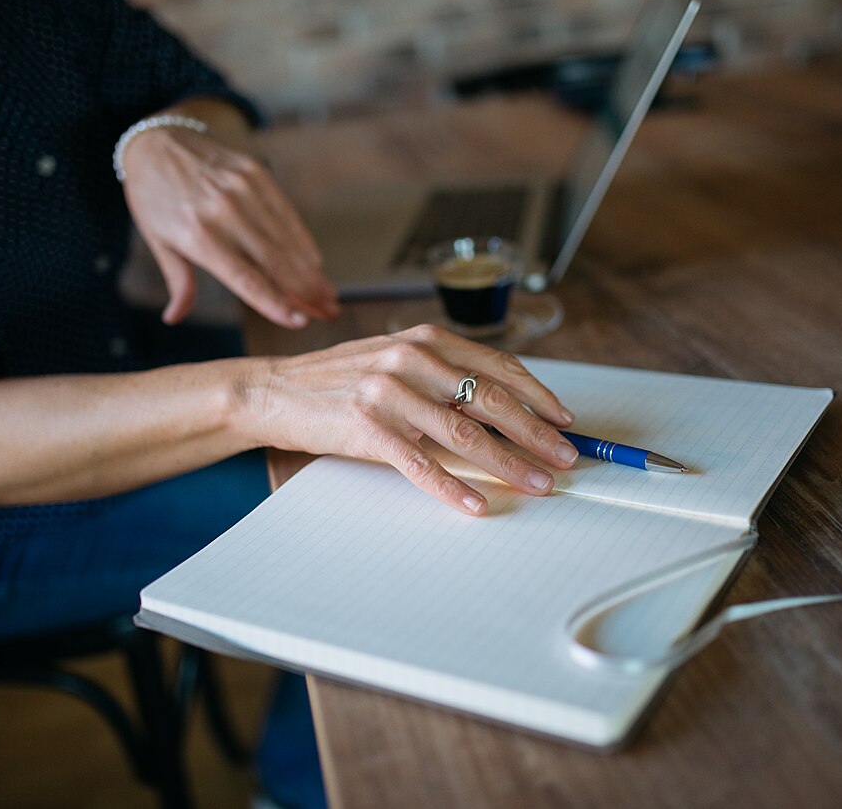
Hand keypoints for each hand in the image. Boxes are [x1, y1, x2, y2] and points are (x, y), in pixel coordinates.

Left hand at [120, 115, 340, 328]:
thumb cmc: (153, 197)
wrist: (156, 140)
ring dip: (311, 271)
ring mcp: (243, 190)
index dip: (275, 303)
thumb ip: (178, 281)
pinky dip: (302, 240)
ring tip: (329, 295)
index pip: (245, 278)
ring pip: (286, 240)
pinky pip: (286, 213)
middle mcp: (224, 213)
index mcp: (197, 235)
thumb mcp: (157, 241)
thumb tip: (174, 318)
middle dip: (306, 292)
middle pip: (275, 262)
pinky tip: (315, 262)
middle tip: (330, 313)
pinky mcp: (256, 174)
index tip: (300, 322)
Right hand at [244, 325, 579, 514]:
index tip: (565, 421)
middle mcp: (411, 358)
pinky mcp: (366, 426)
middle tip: (567, 457)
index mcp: (426, 339)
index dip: (538, 395)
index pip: (498, 366)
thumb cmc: (340, 381)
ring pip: (465, 433)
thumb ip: (442, 374)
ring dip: (508, 463)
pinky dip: (452, 486)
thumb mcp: (395, 361)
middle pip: (492, 400)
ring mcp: (389, 391)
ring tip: (537, 483)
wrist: (274, 391)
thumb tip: (502, 409)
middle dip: (537, 432)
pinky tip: (475, 503)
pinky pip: (420, 463)